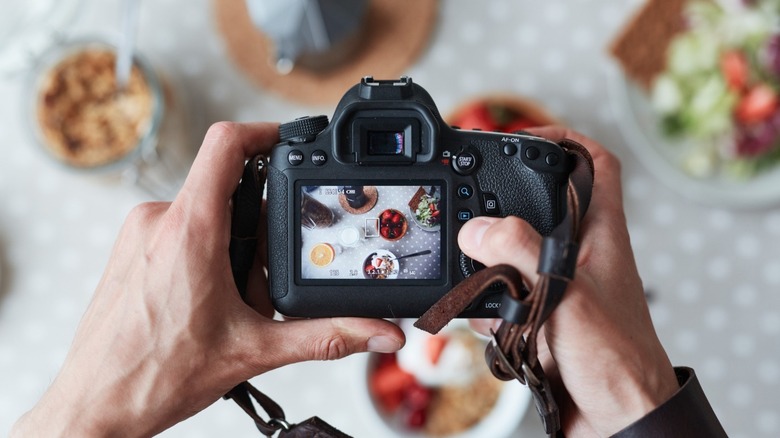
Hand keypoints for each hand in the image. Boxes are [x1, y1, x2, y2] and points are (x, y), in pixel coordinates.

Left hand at [11, 122, 403, 436]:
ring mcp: (138, 235)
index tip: (289, 139)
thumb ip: (326, 336)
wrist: (96, 406)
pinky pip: (177, 231)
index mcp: (191, 230)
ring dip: (232, 247)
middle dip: (259, 226)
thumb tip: (376, 332)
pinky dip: (205, 256)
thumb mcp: (254, 351)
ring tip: (234, 300)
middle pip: (226, 189)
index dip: (264, 130)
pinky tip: (207, 302)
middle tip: (267, 276)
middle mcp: (158, 222)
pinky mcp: (128, 251)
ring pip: (203, 214)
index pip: (227, 144)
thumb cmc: (153, 377)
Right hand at [461, 127, 677, 435]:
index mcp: (601, 237)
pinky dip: (487, 308)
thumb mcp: (566, 295)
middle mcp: (581, 256)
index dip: (566, 139)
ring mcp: (560, 288)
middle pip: (541, 207)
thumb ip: (521, 253)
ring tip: (475, 280)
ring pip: (513, 256)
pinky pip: (504, 299)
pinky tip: (487, 324)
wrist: (617, 422)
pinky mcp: (542, 320)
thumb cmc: (616, 361)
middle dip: (503, 208)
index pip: (596, 165)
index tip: (526, 136)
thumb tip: (478, 227)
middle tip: (472, 210)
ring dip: (488, 267)